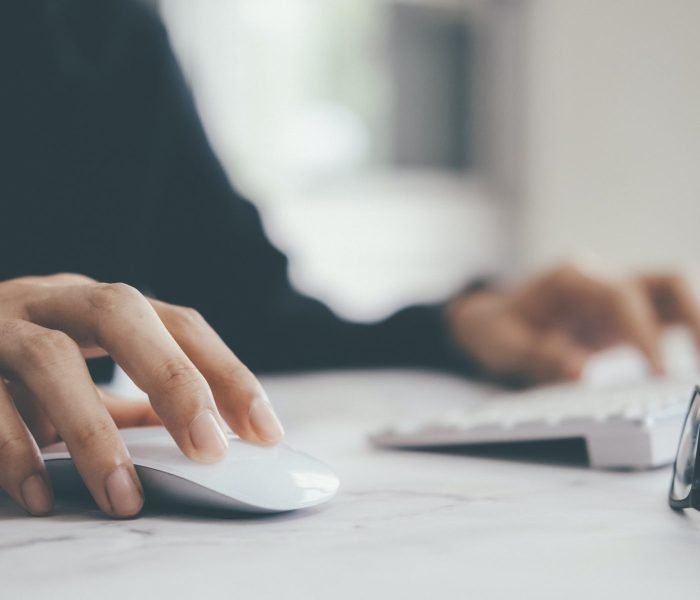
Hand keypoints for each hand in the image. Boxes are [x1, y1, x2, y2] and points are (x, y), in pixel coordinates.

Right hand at [0, 274, 283, 516]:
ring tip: (124, 498)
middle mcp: (54, 300)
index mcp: (101, 304)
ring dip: (92, 432)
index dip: (228, 373)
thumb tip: (208, 434)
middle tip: (210, 451)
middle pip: (122, 313)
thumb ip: (135, 398)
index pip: (180, 323)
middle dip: (175, 381)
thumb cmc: (22, 364)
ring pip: (48, 358)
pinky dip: (14, 451)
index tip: (266, 433)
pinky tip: (41, 494)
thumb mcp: (89, 369)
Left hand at [447, 263, 699, 386]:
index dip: (646, 334)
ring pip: (676, 295)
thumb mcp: (505, 345)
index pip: (623, 297)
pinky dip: (688, 338)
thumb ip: (540, 355)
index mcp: (572, 279)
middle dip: (696, 320)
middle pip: (669, 281)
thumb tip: (581, 371)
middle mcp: (602, 278)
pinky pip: (668, 319)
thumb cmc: (499, 329)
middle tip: (699, 369)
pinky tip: (691, 368)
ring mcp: (619, 294)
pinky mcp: (627, 316)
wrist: (494, 321)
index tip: (661, 373)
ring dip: (698, 326)